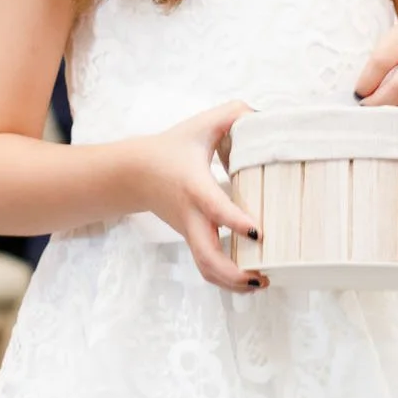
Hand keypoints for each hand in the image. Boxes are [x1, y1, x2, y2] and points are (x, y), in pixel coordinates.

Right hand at [129, 100, 264, 293]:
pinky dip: (226, 280)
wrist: (134, 173)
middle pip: (207, 257)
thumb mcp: (201, 125)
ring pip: (206, 269)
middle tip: (263, 275)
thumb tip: (263, 117)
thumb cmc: (172, 148)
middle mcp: (192, 215)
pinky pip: (206, 267)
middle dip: (235, 273)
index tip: (259, 232)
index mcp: (195, 186)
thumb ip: (233, 114)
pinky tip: (250, 279)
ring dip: (232, 283)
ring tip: (261, 282)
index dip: (236, 221)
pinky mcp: (191, 239)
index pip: (214, 208)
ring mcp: (190, 232)